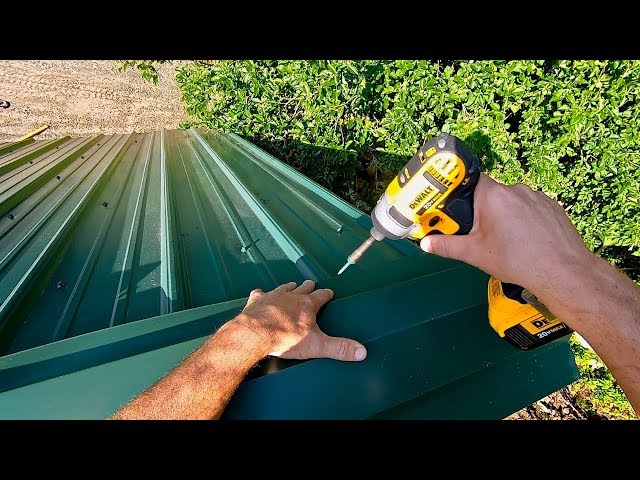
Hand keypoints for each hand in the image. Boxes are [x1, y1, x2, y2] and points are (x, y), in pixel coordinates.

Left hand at [232, 280, 366, 361]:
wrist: (255, 334)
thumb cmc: (286, 339)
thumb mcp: (317, 346)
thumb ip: (339, 348)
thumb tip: (363, 351)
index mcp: (307, 305)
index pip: (321, 296)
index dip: (326, 294)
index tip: (329, 292)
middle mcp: (291, 296)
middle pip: (302, 288)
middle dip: (308, 287)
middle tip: (311, 284)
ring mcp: (272, 296)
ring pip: (283, 288)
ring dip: (288, 287)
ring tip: (291, 285)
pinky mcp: (256, 301)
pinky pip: (260, 294)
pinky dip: (262, 295)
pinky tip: (261, 295)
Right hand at [420, 173, 594, 293]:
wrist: (561, 270)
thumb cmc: (516, 260)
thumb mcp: (475, 254)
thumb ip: (447, 245)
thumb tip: (426, 243)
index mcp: (493, 195)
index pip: (471, 181)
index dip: (462, 195)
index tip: (458, 210)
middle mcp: (515, 189)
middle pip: (491, 194)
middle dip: (484, 211)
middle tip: (481, 233)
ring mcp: (537, 196)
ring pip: (512, 202)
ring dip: (506, 215)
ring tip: (506, 240)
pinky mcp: (552, 207)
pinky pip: (531, 208)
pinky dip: (525, 220)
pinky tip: (526, 240)